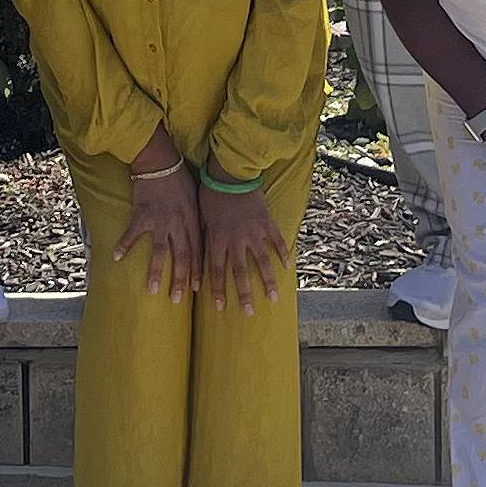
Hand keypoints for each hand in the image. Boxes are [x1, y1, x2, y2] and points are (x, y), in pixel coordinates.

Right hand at [113, 171, 200, 302]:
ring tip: (152, 289)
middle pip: (181, 256)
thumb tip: (204, 234)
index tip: (195, 289)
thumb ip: (198, 217)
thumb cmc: (179, 177)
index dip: (196, 271)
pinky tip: (116, 258)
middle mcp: (178, 224)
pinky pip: (132, 233)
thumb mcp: (195, 198)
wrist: (160, 161)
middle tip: (176, 299)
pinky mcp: (142, 214)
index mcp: (192, 220)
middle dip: (180, 280)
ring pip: (160, 251)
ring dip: (156, 271)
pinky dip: (124, 245)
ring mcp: (160, 220)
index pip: (197, 251)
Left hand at [196, 183, 289, 316]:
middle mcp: (236, 239)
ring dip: (268, 281)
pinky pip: (276, 241)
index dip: (218, 290)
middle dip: (244, 294)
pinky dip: (282, 254)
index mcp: (217, 238)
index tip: (220, 307)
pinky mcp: (266, 222)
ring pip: (262, 262)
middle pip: (240, 272)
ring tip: (273, 298)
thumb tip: (198, 255)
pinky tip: (287, 267)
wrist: (230, 173)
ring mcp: (253, 232)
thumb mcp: (201, 215)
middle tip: (248, 313)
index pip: (217, 270)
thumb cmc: (211, 192)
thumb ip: (204, 236)